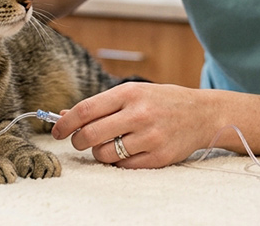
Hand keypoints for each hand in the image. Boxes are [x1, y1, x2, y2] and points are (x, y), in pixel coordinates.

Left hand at [51, 82, 216, 168]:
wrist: (202, 114)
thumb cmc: (161, 101)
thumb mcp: (133, 92)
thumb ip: (101, 104)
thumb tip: (65, 115)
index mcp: (129, 93)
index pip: (85, 110)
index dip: (65, 123)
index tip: (56, 130)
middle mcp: (139, 114)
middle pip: (90, 135)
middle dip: (78, 141)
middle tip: (79, 141)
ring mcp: (150, 137)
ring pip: (105, 154)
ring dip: (98, 153)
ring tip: (107, 145)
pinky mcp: (159, 157)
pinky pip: (123, 166)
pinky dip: (117, 162)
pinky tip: (124, 152)